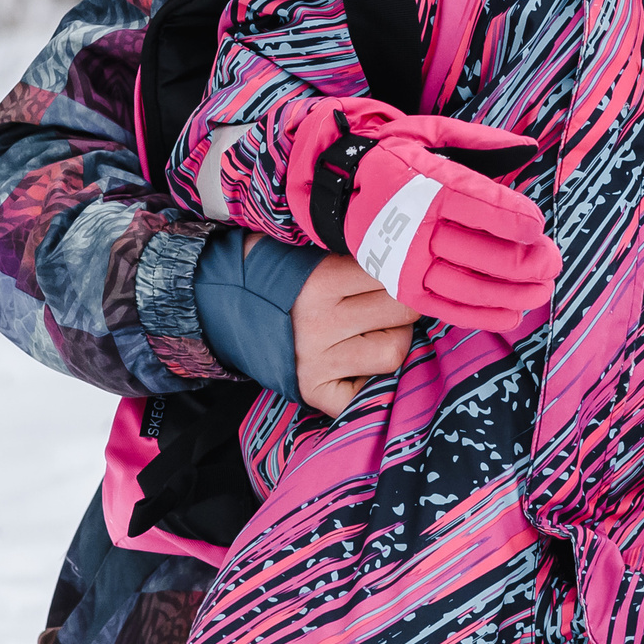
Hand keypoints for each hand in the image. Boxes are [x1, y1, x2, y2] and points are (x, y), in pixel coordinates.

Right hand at [285, 103, 561, 332]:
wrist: (340, 187)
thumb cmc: (396, 157)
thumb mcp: (432, 132)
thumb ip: (483, 142)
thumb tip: (529, 147)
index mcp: (427, 187)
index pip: (483, 208)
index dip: (517, 220)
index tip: (539, 227)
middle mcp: (416, 228)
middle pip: (483, 252)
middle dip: (526, 262)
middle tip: (553, 262)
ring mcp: (407, 263)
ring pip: (470, 286)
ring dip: (513, 293)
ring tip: (543, 291)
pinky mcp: (402, 287)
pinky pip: (447, 307)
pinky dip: (482, 315)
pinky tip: (512, 314)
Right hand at [290, 254, 418, 416]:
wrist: (230, 304)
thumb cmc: (287, 272)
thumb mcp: (318, 251)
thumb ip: (360, 256)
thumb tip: (414, 264)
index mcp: (321, 280)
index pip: (394, 275)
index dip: (403, 272)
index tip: (400, 271)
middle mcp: (319, 323)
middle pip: (402, 312)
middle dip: (405, 305)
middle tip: (391, 302)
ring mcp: (316, 361)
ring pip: (394, 352)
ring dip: (395, 339)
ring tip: (377, 331)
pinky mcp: (313, 390)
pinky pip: (369, 392)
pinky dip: (374, 379)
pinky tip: (362, 363)